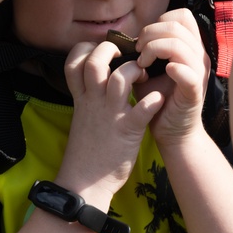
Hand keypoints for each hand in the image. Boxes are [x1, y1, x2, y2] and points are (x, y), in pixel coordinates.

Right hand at [58, 41, 163, 203]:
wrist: (84, 183)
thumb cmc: (86, 151)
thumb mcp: (82, 117)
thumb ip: (89, 98)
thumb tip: (98, 82)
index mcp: (82, 98)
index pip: (74, 61)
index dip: (85, 49)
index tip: (99, 52)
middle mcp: (94, 101)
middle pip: (95, 61)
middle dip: (110, 50)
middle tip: (123, 57)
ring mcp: (110, 114)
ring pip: (120, 78)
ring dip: (134, 70)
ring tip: (143, 75)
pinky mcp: (127, 131)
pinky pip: (143, 110)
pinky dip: (153, 101)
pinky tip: (158, 99)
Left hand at [133, 9, 209, 146]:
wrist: (172, 132)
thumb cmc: (158, 99)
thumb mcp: (149, 69)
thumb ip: (143, 52)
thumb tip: (123, 39)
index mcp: (190, 47)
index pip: (181, 16)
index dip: (159, 22)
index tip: (143, 41)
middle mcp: (198, 56)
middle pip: (176, 25)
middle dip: (150, 34)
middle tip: (138, 52)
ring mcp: (199, 73)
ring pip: (179, 44)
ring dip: (154, 49)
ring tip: (142, 64)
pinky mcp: (194, 91)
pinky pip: (189, 73)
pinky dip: (174, 68)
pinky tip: (163, 72)